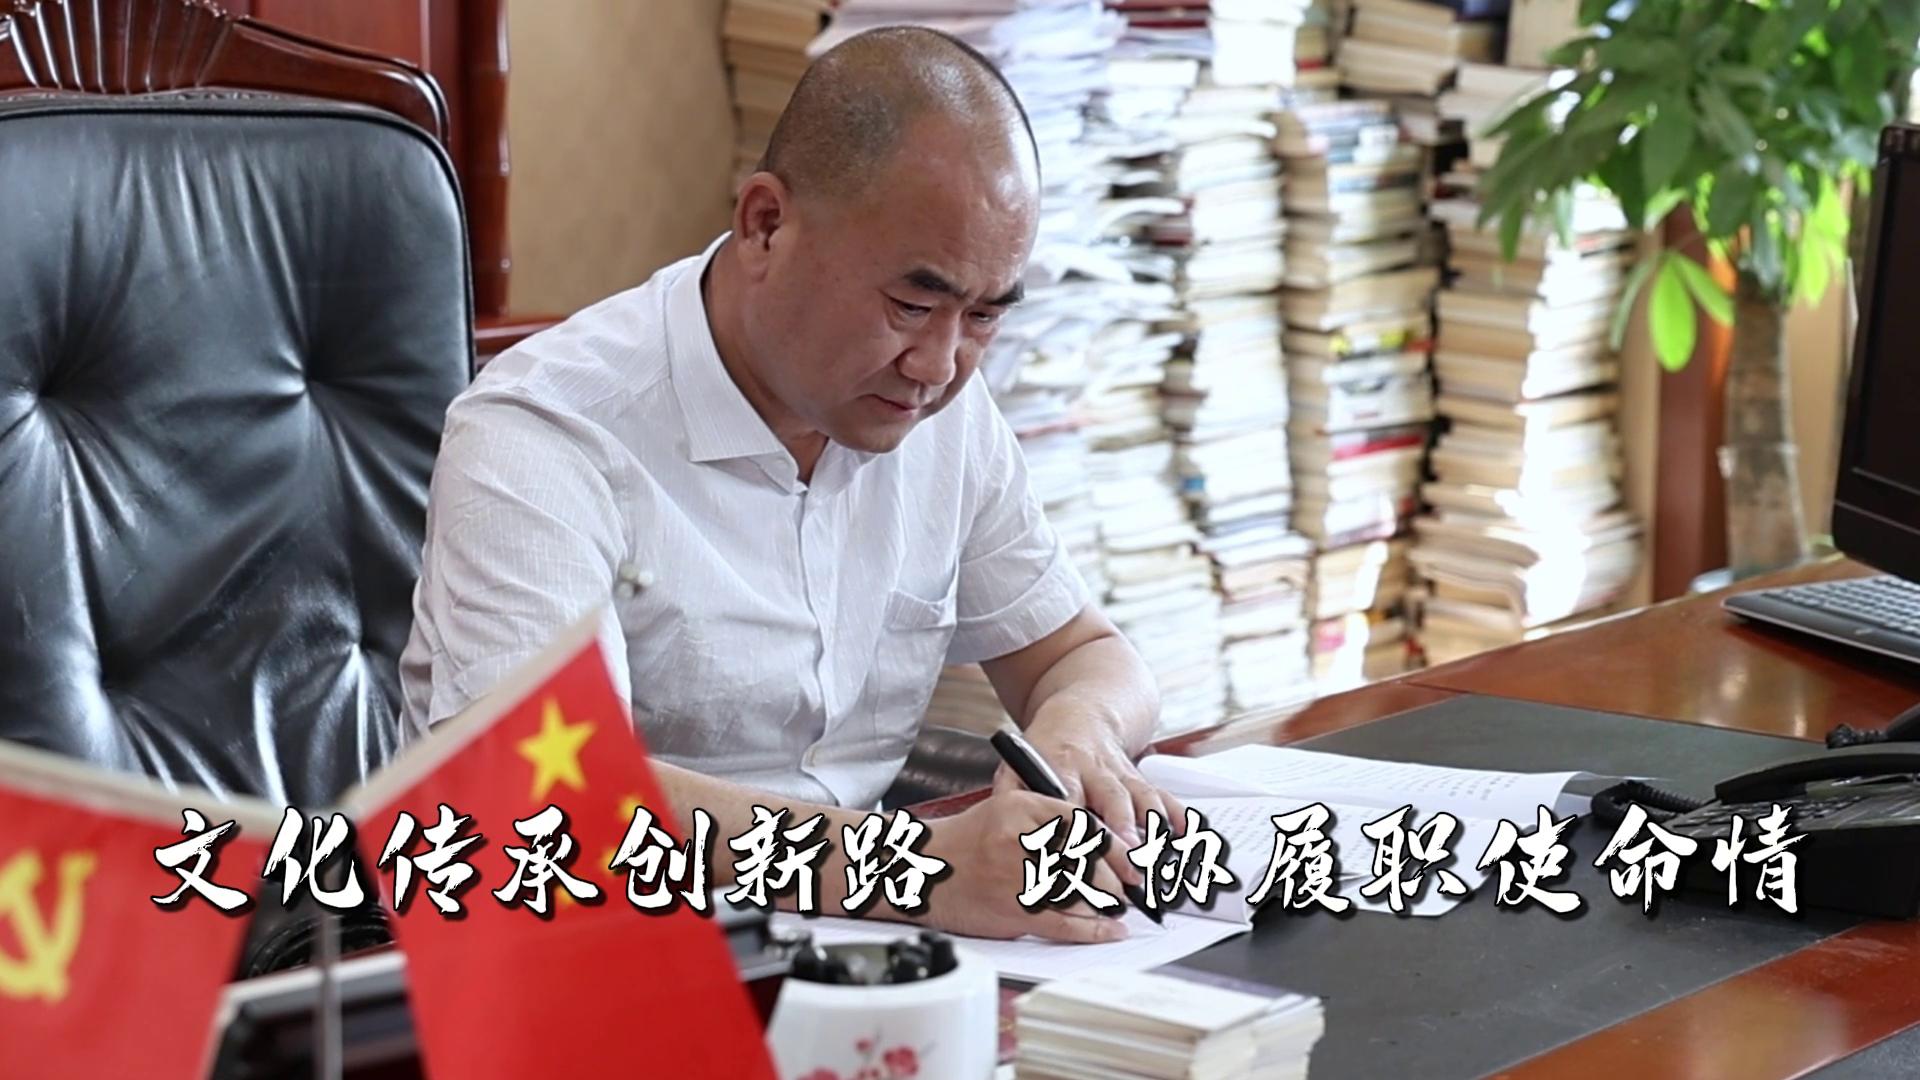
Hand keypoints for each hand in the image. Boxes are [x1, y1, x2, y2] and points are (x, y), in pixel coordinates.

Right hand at [913, 790, 1131, 943]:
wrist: (919, 870)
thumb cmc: (966, 843)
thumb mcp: (1006, 812)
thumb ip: (1049, 821)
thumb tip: (1103, 847)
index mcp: (1019, 806)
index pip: (1081, 823)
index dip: (1114, 845)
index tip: (1133, 859)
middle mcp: (1018, 838)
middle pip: (1086, 859)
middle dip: (1114, 878)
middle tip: (1132, 886)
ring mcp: (1015, 876)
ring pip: (1080, 892)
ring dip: (1107, 904)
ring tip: (1119, 907)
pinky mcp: (1013, 911)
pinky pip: (1065, 922)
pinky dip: (1093, 929)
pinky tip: (1109, 929)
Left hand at [991, 709, 1186, 888]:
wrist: (1081, 715)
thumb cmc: (1046, 751)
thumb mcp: (1019, 763)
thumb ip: (1009, 791)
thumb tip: (998, 822)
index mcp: (1060, 766)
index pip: (1066, 799)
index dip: (1072, 825)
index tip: (1076, 852)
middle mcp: (1093, 768)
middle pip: (1110, 798)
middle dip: (1122, 826)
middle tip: (1130, 855)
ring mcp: (1119, 772)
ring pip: (1139, 795)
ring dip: (1150, 822)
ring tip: (1158, 851)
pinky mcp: (1139, 776)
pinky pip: (1161, 793)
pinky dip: (1174, 812)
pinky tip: (1183, 833)